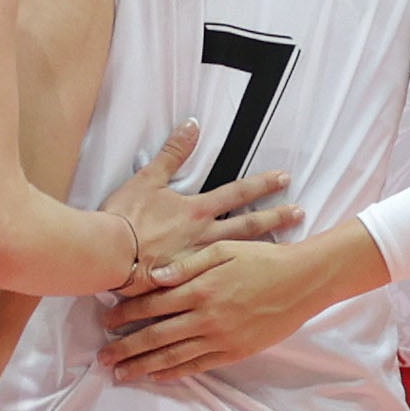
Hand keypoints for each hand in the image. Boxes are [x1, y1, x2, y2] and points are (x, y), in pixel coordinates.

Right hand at [99, 121, 298, 281]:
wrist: (109, 254)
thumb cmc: (125, 217)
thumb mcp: (148, 178)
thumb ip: (173, 153)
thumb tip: (192, 124)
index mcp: (197, 211)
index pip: (237, 194)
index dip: (262, 185)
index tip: (285, 179)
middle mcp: (205, 237)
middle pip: (248, 226)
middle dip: (276, 218)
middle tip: (300, 213)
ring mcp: (200, 264)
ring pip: (240, 256)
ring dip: (264, 249)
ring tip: (287, 248)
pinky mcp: (188, 285)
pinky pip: (218, 282)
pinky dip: (237, 282)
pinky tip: (251, 286)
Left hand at [100, 236, 341, 379]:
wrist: (302, 282)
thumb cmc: (262, 260)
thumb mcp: (224, 250)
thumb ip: (188, 264)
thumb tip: (154, 276)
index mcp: (200, 289)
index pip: (153, 305)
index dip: (126, 314)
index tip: (105, 322)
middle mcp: (206, 317)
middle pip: (156, 335)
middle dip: (126, 348)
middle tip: (102, 358)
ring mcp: (220, 338)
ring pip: (174, 356)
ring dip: (144, 366)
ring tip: (121, 374)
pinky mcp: (235, 352)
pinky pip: (199, 365)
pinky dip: (176, 373)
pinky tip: (158, 377)